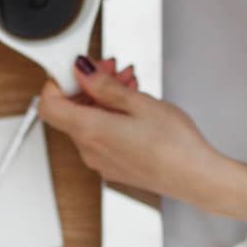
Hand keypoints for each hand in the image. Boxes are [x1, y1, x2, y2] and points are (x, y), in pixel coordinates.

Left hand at [38, 57, 229, 207]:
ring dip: (103, 99)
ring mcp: (101, 161)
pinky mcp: (113, 166)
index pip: (49, 104)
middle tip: (112, 69)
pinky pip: (101, 135)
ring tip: (129, 84)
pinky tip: (134, 107)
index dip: (58, 81)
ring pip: (88, 121)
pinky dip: (111, 116)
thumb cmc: (175, 146)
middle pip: (70, 110)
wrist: (197, 178)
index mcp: (91, 131)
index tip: (75, 67)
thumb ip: (104, 85)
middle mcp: (90, 150)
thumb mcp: (139, 102)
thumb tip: (81, 71)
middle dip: (88, 85)